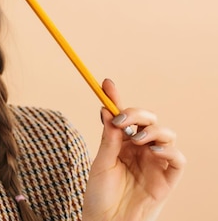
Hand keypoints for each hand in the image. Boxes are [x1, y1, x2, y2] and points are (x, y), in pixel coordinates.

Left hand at [82, 79, 185, 220]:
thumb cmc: (101, 194)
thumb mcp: (101, 162)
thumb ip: (108, 138)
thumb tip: (106, 109)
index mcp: (121, 142)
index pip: (122, 116)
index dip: (116, 99)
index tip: (106, 84)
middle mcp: (139, 148)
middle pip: (148, 120)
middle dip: (136, 114)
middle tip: (122, 120)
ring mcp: (155, 162)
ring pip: (165, 133)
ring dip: (153, 130)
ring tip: (137, 139)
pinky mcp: (168, 178)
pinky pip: (177, 158)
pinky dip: (169, 149)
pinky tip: (154, 150)